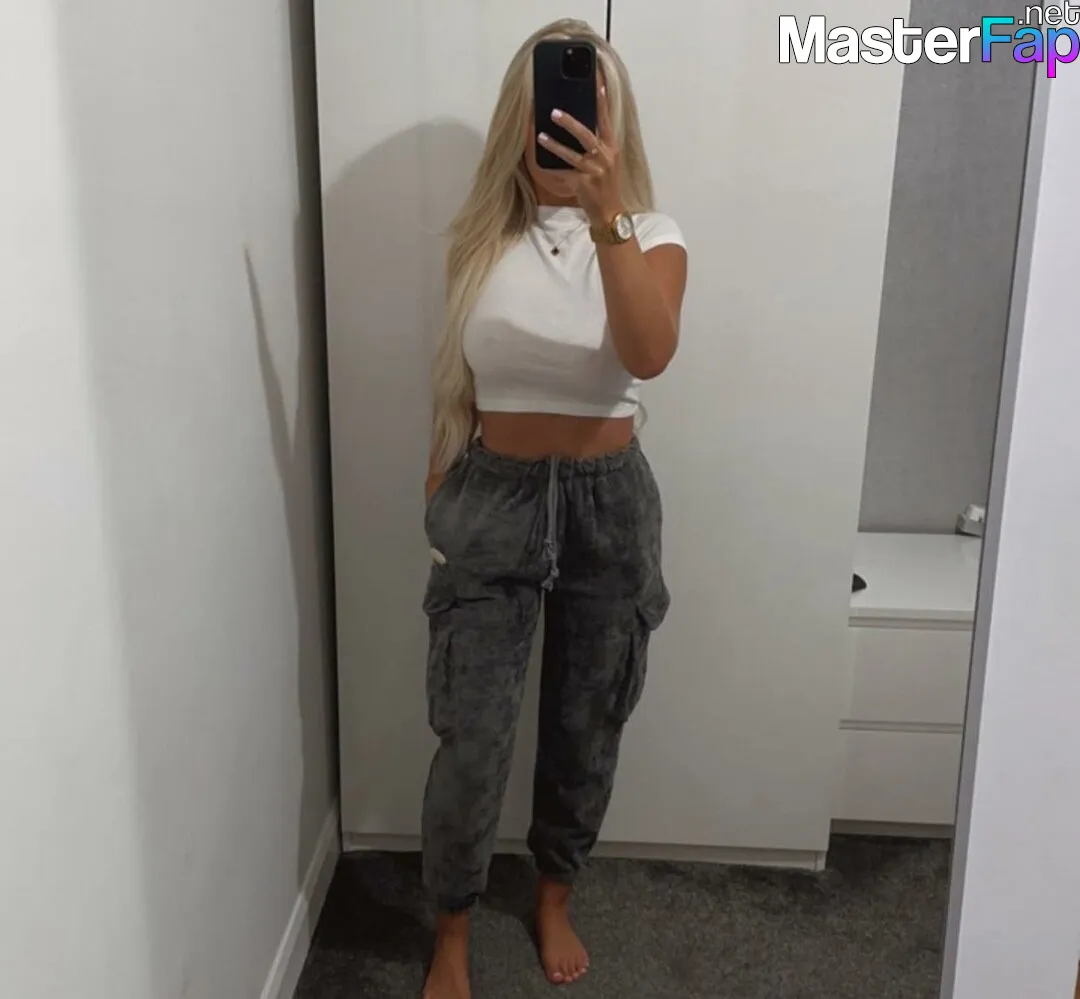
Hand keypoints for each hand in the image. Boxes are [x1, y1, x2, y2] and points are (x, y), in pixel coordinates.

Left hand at [537, 86, 623, 225]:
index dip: (602, 102)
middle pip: (586, 136)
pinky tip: (540, 161)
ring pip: (572, 155)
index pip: (606, 120)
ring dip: (554, 145)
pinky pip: (564, 173)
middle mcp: (605, 157)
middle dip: (570, 123)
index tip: (598, 83)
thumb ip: (595, 144)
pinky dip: (552, 168)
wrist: (609, 211)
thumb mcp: (606, 161)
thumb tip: (576, 125)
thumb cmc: (604, 183)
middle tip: (554, 112)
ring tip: (540, 136)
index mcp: (611, 147)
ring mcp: (595, 171)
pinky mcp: (584, 184)